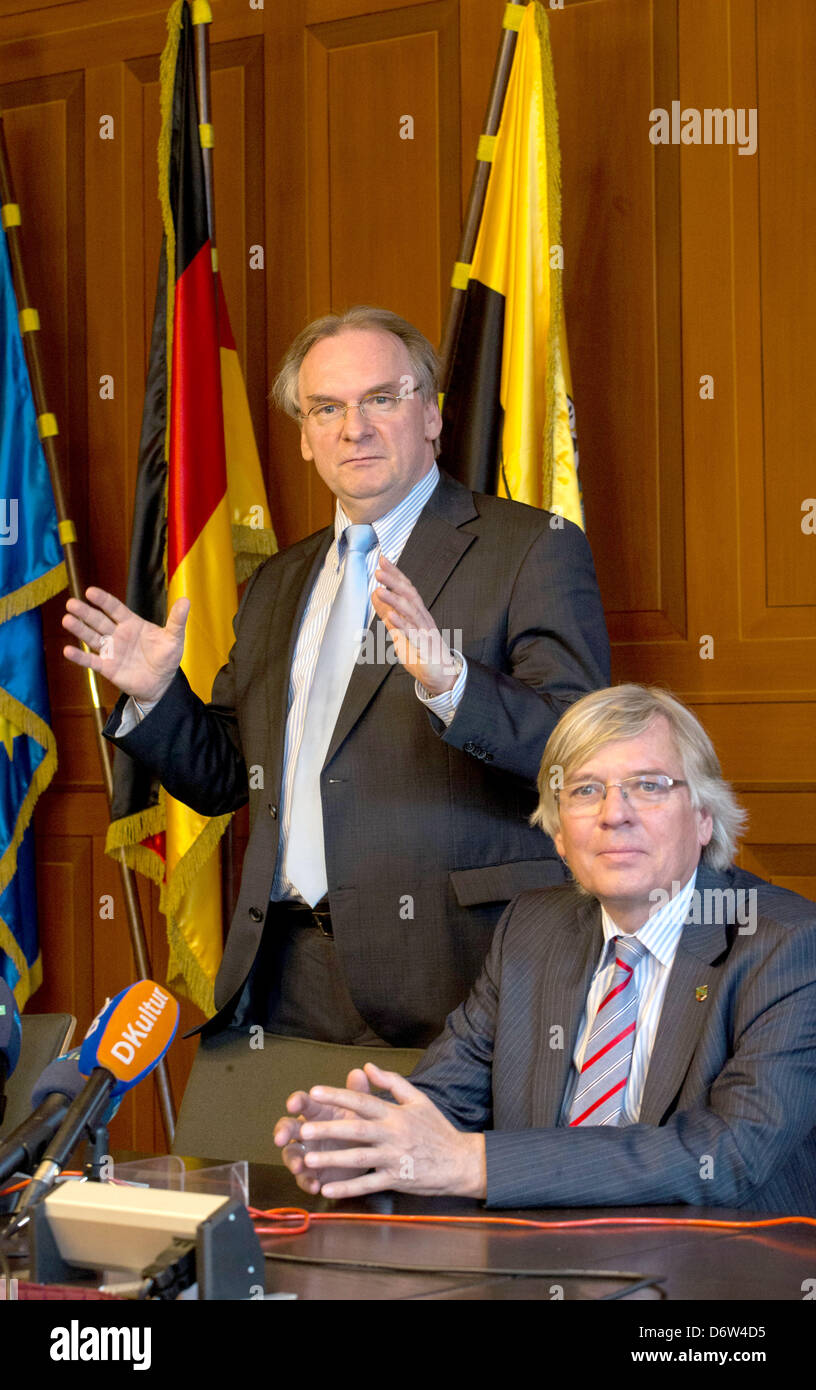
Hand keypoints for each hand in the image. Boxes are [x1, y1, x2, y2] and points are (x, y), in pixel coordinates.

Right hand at [62, 587, 188, 703]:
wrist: (161, 683)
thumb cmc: (166, 658)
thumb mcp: (174, 638)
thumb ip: (176, 620)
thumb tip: (186, 600)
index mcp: (132, 624)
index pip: (115, 609)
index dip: (103, 600)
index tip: (90, 591)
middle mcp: (118, 634)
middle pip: (99, 621)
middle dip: (85, 612)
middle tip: (71, 603)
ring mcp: (111, 651)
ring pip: (92, 637)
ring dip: (79, 629)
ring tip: (66, 619)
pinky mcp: (107, 668)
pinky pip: (91, 661)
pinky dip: (80, 657)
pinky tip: (67, 650)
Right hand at [274, 1067, 372, 1195]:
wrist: (368, 1152)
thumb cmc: (359, 1124)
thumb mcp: (362, 1108)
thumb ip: (358, 1092)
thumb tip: (359, 1072)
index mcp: (318, 1111)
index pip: (303, 1101)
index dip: (296, 1101)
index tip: (293, 1103)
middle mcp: (307, 1130)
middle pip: (288, 1128)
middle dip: (282, 1132)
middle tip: (280, 1139)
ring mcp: (307, 1152)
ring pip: (291, 1155)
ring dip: (292, 1161)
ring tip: (298, 1167)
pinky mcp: (313, 1173)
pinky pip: (305, 1179)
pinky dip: (307, 1182)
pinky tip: (314, 1186)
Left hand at [284, 1061, 486, 1199]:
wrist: (459, 1161)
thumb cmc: (437, 1128)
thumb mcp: (418, 1099)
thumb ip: (392, 1082)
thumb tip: (368, 1066)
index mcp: (396, 1113)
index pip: (363, 1101)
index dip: (338, 1096)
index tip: (315, 1092)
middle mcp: (393, 1134)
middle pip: (356, 1130)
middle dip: (328, 1130)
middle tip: (303, 1130)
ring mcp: (394, 1158)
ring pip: (359, 1159)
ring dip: (333, 1159)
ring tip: (308, 1160)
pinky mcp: (397, 1179)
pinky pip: (369, 1184)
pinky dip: (348, 1188)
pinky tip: (329, 1189)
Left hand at [371, 556, 460, 695]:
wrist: (442, 675)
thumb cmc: (422, 652)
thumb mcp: (400, 631)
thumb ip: (388, 613)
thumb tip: (376, 595)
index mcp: (417, 613)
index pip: (406, 589)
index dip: (395, 574)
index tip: (382, 561)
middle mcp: (422, 619)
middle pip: (409, 596)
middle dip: (394, 582)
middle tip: (378, 571)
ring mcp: (424, 632)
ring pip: (410, 613)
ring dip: (395, 600)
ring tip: (380, 590)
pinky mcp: (424, 647)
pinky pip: (412, 635)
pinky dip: (401, 625)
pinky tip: (391, 618)